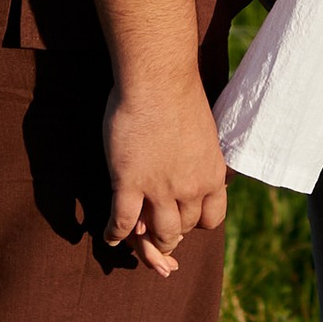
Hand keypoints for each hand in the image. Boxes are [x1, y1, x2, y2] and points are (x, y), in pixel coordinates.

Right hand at [102, 76, 228, 279]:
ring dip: (148, 242)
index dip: (195, 224)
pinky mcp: (129, 182)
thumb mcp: (204, 133)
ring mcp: (160, 188)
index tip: (184, 221)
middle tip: (156, 235)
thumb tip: (194, 169)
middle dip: (170, 235)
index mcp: (213, 175)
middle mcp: (191, 188)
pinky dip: (115, 235)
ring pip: (158, 234)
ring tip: (137, 239)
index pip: (211, 220)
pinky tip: (109, 237)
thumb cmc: (179, 95)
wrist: (158, 78)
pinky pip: (123, 222)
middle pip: (182, 229)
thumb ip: (199, 158)